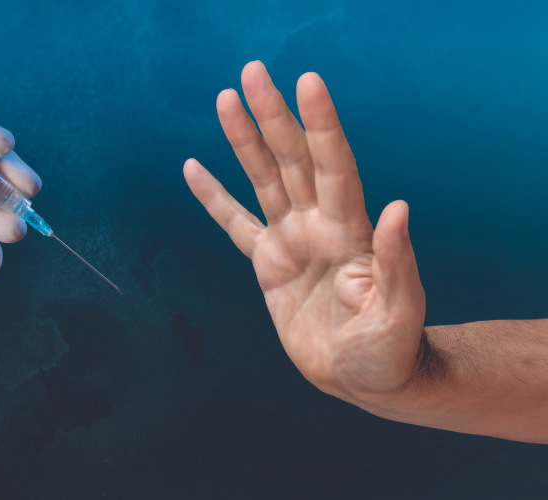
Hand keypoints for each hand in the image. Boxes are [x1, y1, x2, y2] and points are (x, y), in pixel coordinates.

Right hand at [184, 62, 425, 406]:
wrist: (365, 378)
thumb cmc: (390, 351)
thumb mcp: (398, 314)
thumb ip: (396, 263)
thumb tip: (400, 207)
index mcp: (350, 232)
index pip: (334, 166)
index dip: (321, 126)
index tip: (307, 83)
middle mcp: (319, 225)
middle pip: (292, 160)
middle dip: (273, 117)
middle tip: (252, 73)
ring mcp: (292, 240)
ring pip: (263, 180)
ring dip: (245, 141)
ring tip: (226, 100)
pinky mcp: (269, 263)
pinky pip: (235, 223)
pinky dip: (213, 198)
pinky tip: (194, 169)